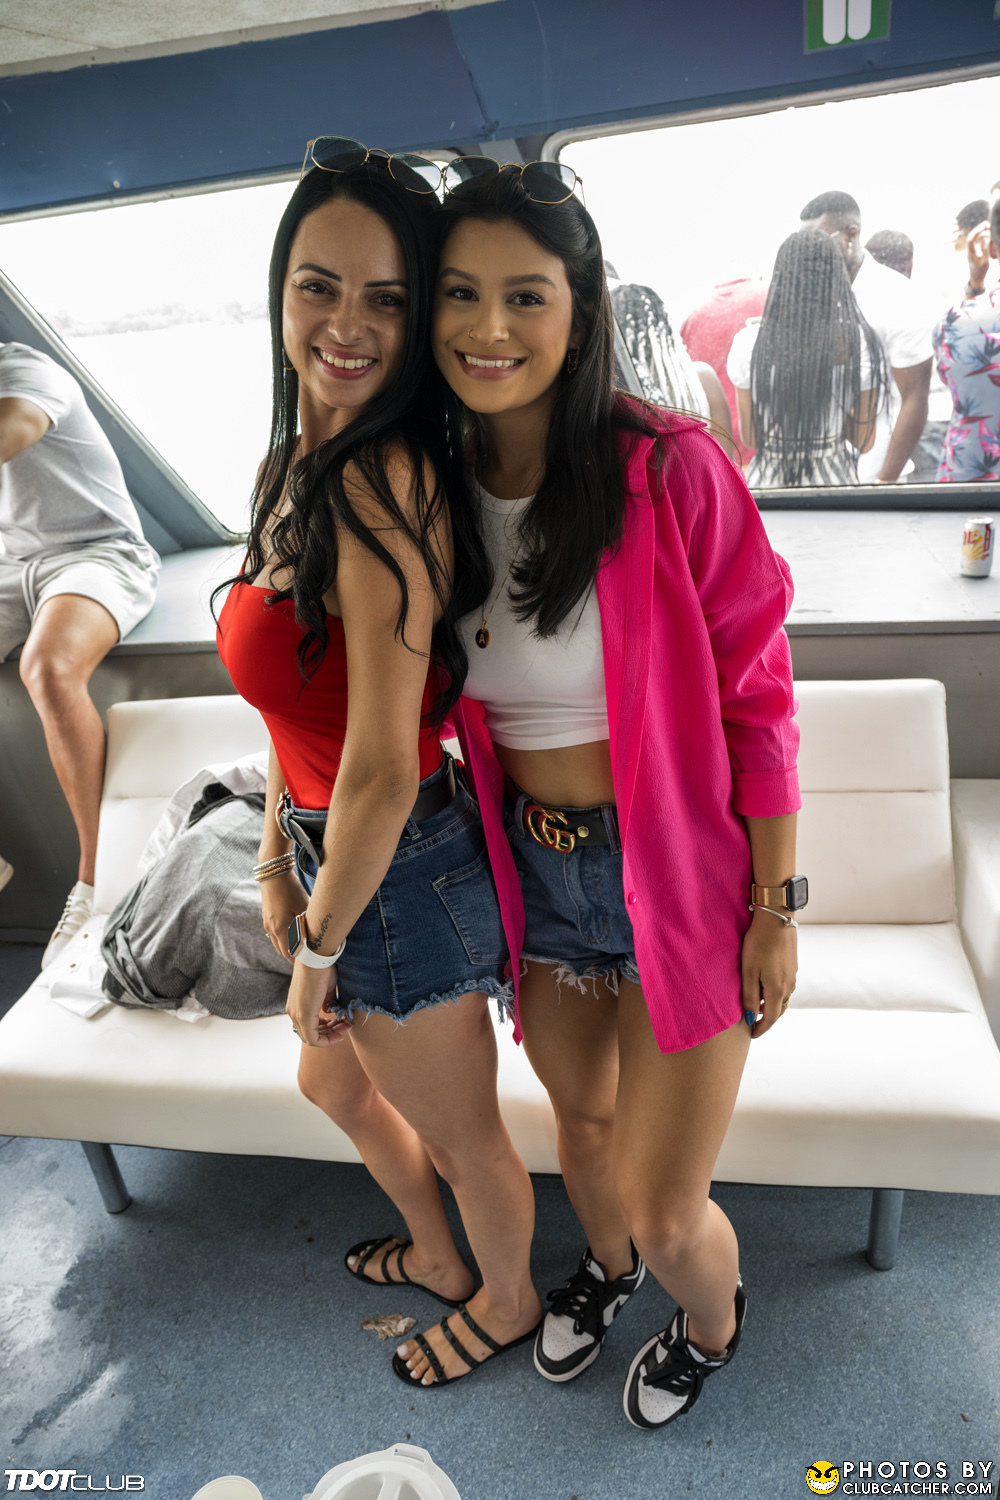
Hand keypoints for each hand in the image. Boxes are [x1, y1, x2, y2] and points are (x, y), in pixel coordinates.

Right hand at [261, 867, 307, 960]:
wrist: (274, 874)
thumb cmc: (290, 890)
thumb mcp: (303, 907)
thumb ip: (306, 924)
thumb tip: (313, 935)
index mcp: (279, 929)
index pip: (287, 952)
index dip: (295, 960)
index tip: (304, 964)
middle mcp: (270, 928)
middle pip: (280, 948)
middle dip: (290, 955)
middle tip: (302, 958)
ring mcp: (266, 921)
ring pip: (276, 940)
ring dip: (285, 945)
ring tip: (298, 947)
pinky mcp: (266, 914)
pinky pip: (273, 931)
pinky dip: (281, 936)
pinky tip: (290, 933)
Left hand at [286, 959, 352, 1047]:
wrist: (316, 958)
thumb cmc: (322, 967)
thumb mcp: (325, 988)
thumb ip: (326, 1001)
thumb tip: (329, 1010)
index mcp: (296, 1004)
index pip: (308, 1025)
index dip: (325, 1028)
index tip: (340, 1023)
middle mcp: (293, 1011)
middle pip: (309, 1034)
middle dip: (329, 1033)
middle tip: (345, 1026)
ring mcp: (297, 1015)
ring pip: (311, 1038)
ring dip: (330, 1036)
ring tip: (345, 1027)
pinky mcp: (304, 1016)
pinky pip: (313, 1038)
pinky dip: (327, 1039)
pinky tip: (340, 1032)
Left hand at [741, 906, 796, 1038]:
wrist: (777, 919)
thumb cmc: (759, 944)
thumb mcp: (749, 971)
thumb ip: (750, 996)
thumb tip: (751, 1018)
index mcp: (778, 989)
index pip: (771, 1018)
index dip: (761, 1028)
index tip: (752, 1034)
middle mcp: (789, 985)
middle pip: (779, 1010)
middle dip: (767, 1019)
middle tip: (753, 1023)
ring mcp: (793, 975)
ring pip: (783, 998)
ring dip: (772, 1006)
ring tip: (758, 1006)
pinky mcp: (793, 965)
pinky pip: (785, 987)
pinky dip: (776, 994)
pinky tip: (766, 986)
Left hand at [967, 220, 990, 292]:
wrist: (976, 278)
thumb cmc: (981, 271)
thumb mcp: (985, 261)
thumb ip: (985, 249)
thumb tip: (986, 238)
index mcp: (970, 253)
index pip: (971, 239)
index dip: (977, 231)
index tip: (985, 226)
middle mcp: (969, 250)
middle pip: (971, 237)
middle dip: (978, 229)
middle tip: (987, 224)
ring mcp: (971, 250)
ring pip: (974, 238)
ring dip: (981, 232)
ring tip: (988, 227)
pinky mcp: (974, 251)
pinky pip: (976, 242)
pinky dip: (981, 237)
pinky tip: (987, 234)